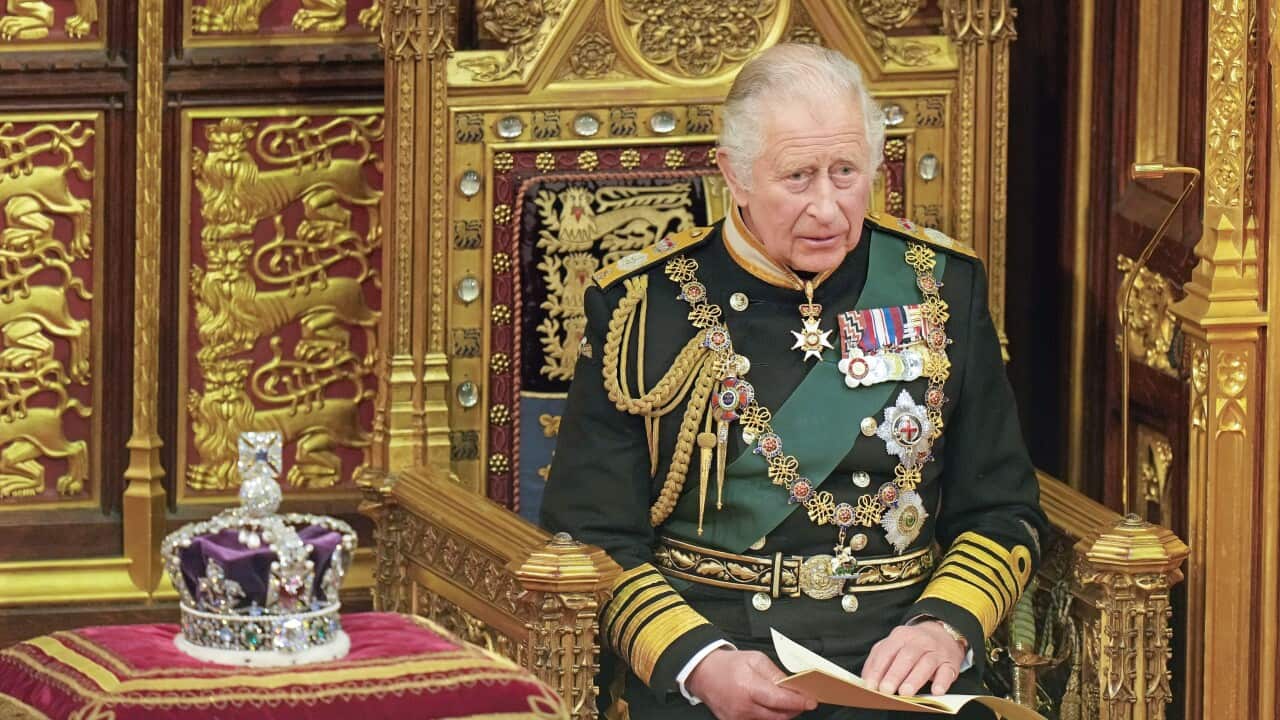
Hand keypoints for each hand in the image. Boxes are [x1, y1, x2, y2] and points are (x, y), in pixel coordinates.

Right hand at [686, 648, 817, 719]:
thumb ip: (775, 673)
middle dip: (794, 709)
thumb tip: (792, 685)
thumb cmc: (728, 664)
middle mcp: (743, 706)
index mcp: (748, 687)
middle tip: (802, 701)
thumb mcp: (755, 659)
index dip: (798, 702)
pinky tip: (771, 707)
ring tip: (787, 702)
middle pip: (778, 715)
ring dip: (782, 713)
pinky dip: (769, 716)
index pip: (779, 700)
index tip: (811, 702)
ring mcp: (738, 718)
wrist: (703, 672)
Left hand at [861, 621, 965, 696]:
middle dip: (894, 674)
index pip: (887, 651)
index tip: (871, 685)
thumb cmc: (913, 645)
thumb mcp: (893, 645)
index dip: (878, 669)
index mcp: (901, 636)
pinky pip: (947, 671)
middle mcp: (919, 641)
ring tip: (905, 693)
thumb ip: (878, 659)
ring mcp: (936, 651)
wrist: (943, 633)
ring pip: (926, 663)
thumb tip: (866, 680)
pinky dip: (942, 682)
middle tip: (886, 690)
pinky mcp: (950, 662)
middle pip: (906, 656)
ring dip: (915, 679)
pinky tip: (936, 691)